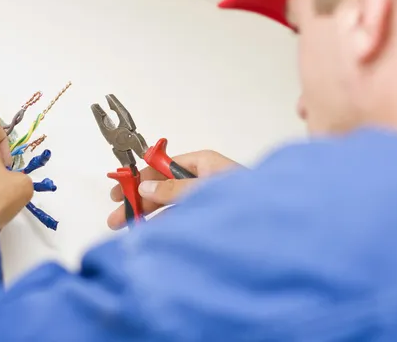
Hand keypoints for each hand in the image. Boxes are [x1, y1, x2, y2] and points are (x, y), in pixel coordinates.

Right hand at [108, 150, 238, 229]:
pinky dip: (164, 225)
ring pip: (169, 204)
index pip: (162, 165)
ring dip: (148, 215)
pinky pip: (180, 217)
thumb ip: (173, 190)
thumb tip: (146, 188)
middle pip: (162, 185)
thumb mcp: (204, 189)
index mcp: (203, 162)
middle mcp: (202, 177)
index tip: (121, 187)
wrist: (279, 223)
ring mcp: (205, 197)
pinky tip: (150, 234)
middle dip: (139, 199)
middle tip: (117, 214)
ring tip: (127, 228)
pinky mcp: (208, 215)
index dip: (139, 175)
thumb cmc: (250, 198)